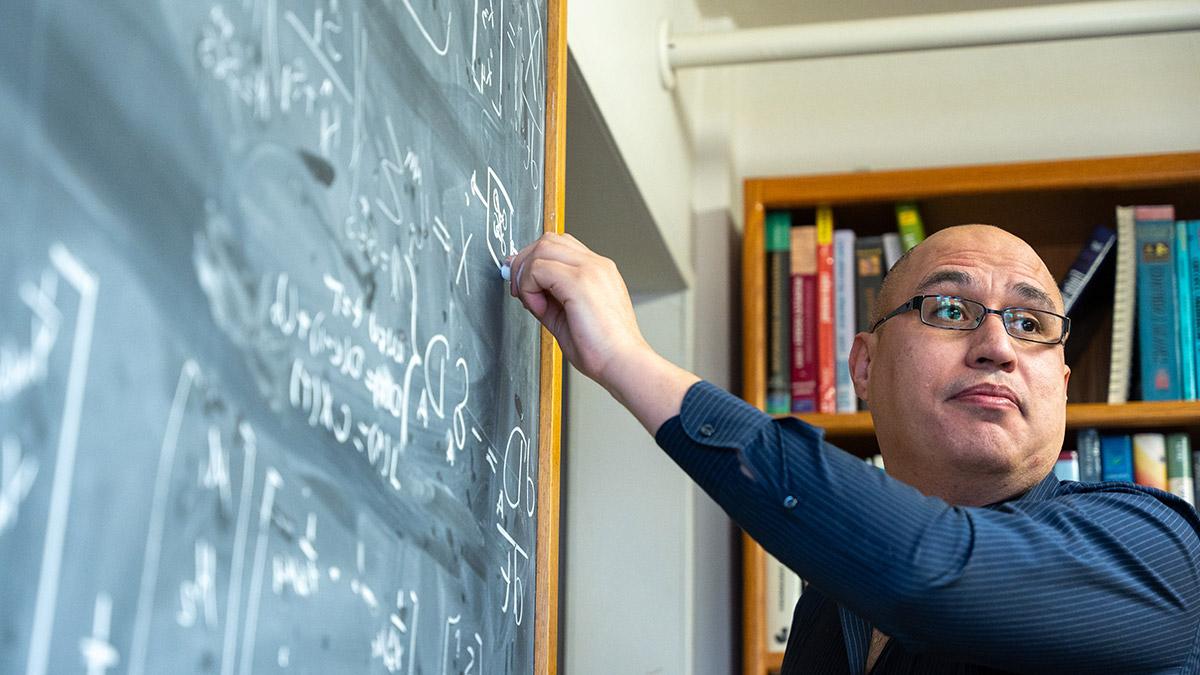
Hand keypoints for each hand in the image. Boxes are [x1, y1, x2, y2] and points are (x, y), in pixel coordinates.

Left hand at [508, 233, 699, 432]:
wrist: (622, 363)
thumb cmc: (602, 349)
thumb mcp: (566, 317)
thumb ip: (547, 299)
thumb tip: (523, 289)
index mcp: (598, 270)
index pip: (559, 245)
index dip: (535, 261)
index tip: (525, 287)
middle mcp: (596, 264)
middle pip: (548, 239)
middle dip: (524, 262)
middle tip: (519, 291)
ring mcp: (591, 269)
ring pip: (542, 247)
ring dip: (526, 273)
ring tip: (531, 301)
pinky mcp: (580, 281)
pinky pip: (538, 268)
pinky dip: (529, 287)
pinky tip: (539, 309)